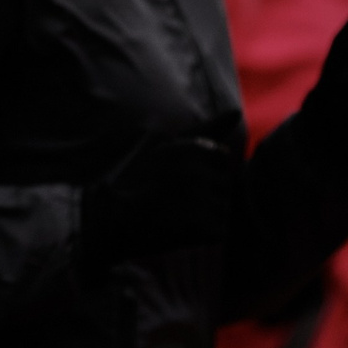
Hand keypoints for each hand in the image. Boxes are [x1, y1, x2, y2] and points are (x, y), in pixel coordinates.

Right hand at [81, 135, 242, 267]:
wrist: (110, 220)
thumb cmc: (139, 181)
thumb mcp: (168, 148)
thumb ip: (205, 129)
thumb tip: (237, 112)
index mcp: (185, 148)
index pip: (222, 157)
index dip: (206, 170)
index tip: (179, 179)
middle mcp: (192, 171)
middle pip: (227, 184)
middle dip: (210, 194)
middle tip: (175, 200)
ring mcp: (194, 201)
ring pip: (225, 209)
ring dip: (208, 216)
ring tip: (177, 215)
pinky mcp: (195, 227)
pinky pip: (219, 232)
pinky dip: (204, 235)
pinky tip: (180, 231)